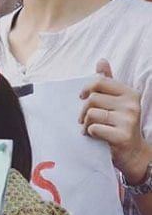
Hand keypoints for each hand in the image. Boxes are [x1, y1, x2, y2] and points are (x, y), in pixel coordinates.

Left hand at [79, 59, 150, 183]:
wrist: (133, 153)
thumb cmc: (120, 125)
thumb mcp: (117, 102)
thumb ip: (108, 82)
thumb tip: (101, 61)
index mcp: (129, 93)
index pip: (99, 82)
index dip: (86, 89)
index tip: (82, 97)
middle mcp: (131, 104)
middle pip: (92, 99)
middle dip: (83, 111)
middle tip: (85, 120)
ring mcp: (128, 120)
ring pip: (91, 114)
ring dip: (85, 123)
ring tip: (89, 129)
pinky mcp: (121, 136)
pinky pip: (94, 128)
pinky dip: (89, 133)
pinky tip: (95, 136)